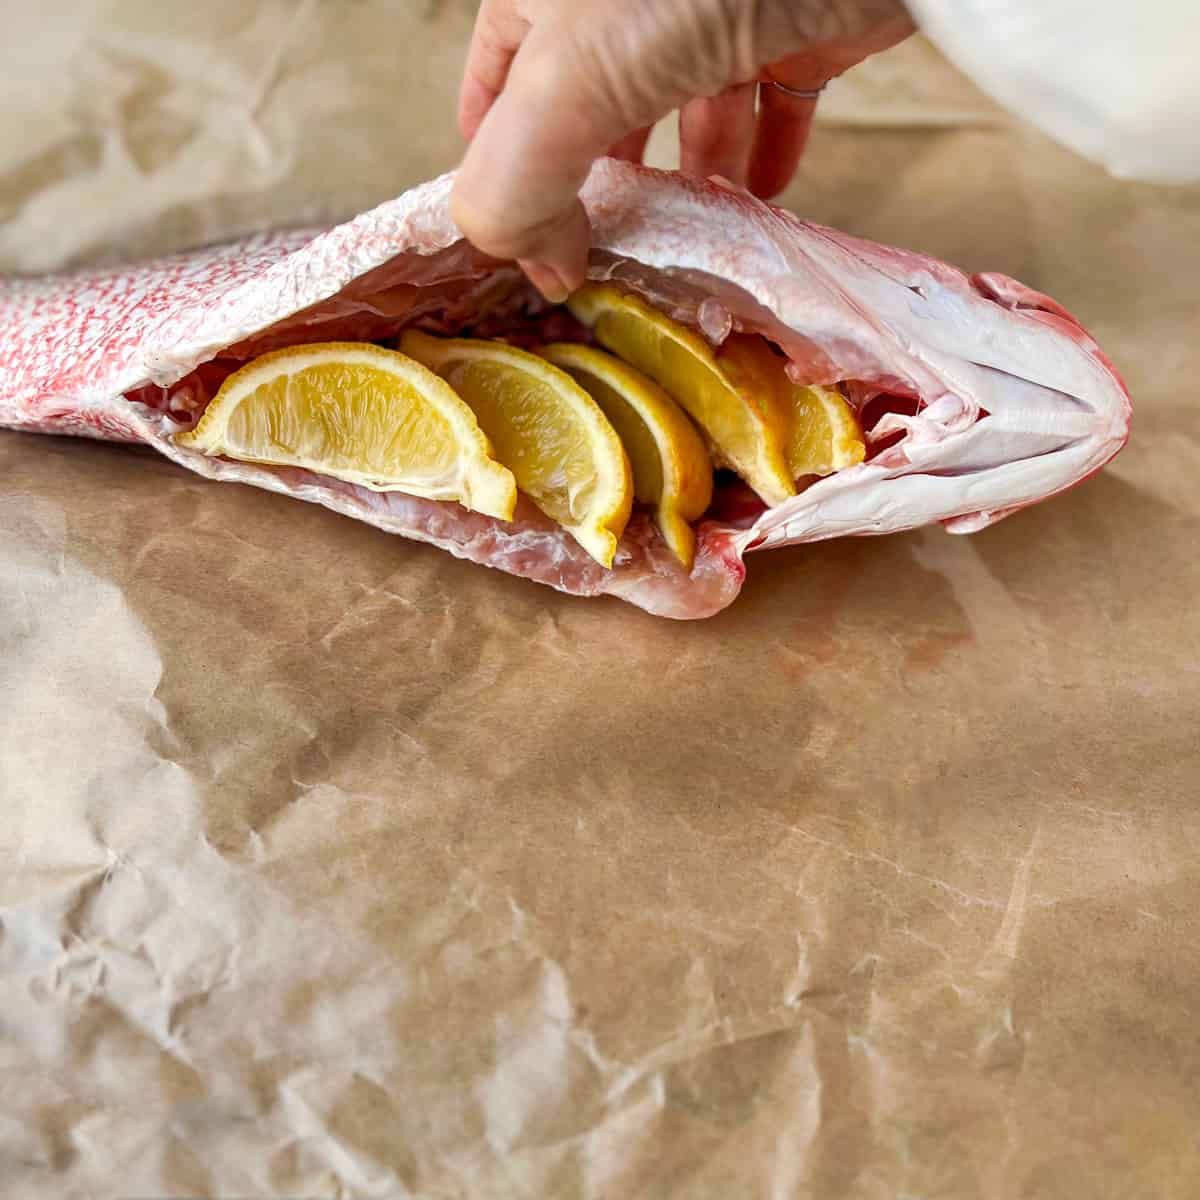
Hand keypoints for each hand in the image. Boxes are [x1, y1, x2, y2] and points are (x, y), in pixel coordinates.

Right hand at [451, 0, 913, 299]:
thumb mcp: (567, 83)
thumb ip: (519, 184)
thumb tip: (545, 268)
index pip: (498, 73)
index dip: (499, 155)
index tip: (525, 227)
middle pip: (595, 102)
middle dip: (603, 179)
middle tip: (610, 246)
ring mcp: (710, 6)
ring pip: (684, 105)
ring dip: (686, 177)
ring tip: (690, 234)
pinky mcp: (792, 23)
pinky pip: (769, 99)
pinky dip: (761, 152)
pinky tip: (759, 196)